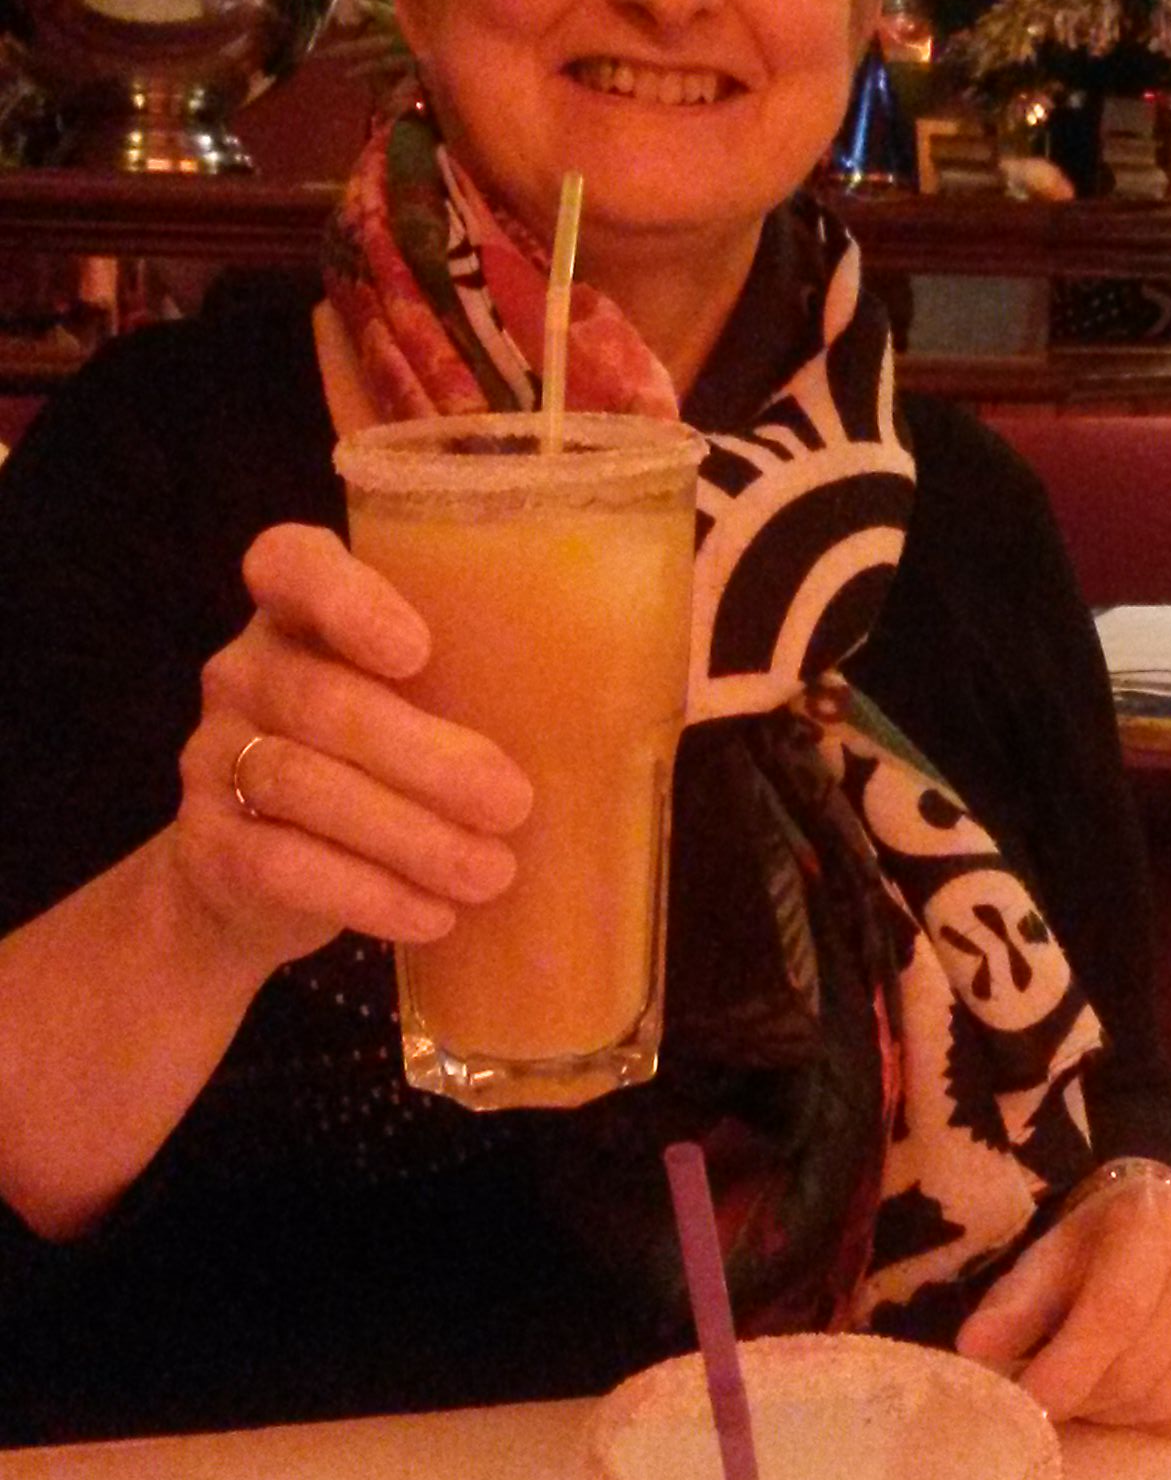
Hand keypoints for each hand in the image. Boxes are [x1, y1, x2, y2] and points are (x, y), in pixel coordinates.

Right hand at [169, 522, 532, 982]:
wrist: (253, 879)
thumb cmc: (378, 764)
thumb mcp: (425, 708)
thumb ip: (499, 684)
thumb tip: (655, 703)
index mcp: (301, 613)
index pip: (289, 564)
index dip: (345, 599)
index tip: (416, 650)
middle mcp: (245, 672)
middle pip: (319, 699)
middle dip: (424, 756)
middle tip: (513, 802)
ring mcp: (214, 758)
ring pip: (302, 786)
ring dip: (409, 837)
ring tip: (492, 872)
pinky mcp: (208, 846)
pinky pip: (282, 865)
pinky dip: (367, 895)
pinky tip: (433, 915)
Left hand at [956, 1168, 1170, 1434]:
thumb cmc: (1108, 1243)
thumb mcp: (1054, 1255)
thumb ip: (1014, 1303)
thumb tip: (974, 1354)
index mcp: (1154, 1226)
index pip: (1114, 1314)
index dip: (1067, 1367)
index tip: (1026, 1401)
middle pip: (1138, 1370)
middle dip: (1084, 1394)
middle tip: (1058, 1387)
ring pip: (1167, 1401)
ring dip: (1117, 1410)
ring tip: (1098, 1383)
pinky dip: (1158, 1416)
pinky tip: (1142, 1388)